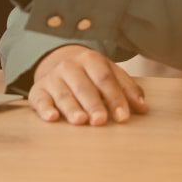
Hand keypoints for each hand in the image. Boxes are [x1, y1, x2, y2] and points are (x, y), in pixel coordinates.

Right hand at [29, 46, 147, 126]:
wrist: (59, 63)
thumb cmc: (91, 75)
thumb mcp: (109, 74)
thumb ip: (127, 89)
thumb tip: (143, 108)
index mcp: (91, 60)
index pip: (105, 78)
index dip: (115, 97)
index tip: (123, 117)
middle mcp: (70, 66)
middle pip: (83, 86)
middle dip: (93, 104)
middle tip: (100, 120)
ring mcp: (52, 78)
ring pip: (63, 93)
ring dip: (71, 107)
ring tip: (80, 121)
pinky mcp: (38, 90)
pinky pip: (40, 99)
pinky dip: (45, 108)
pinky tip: (52, 118)